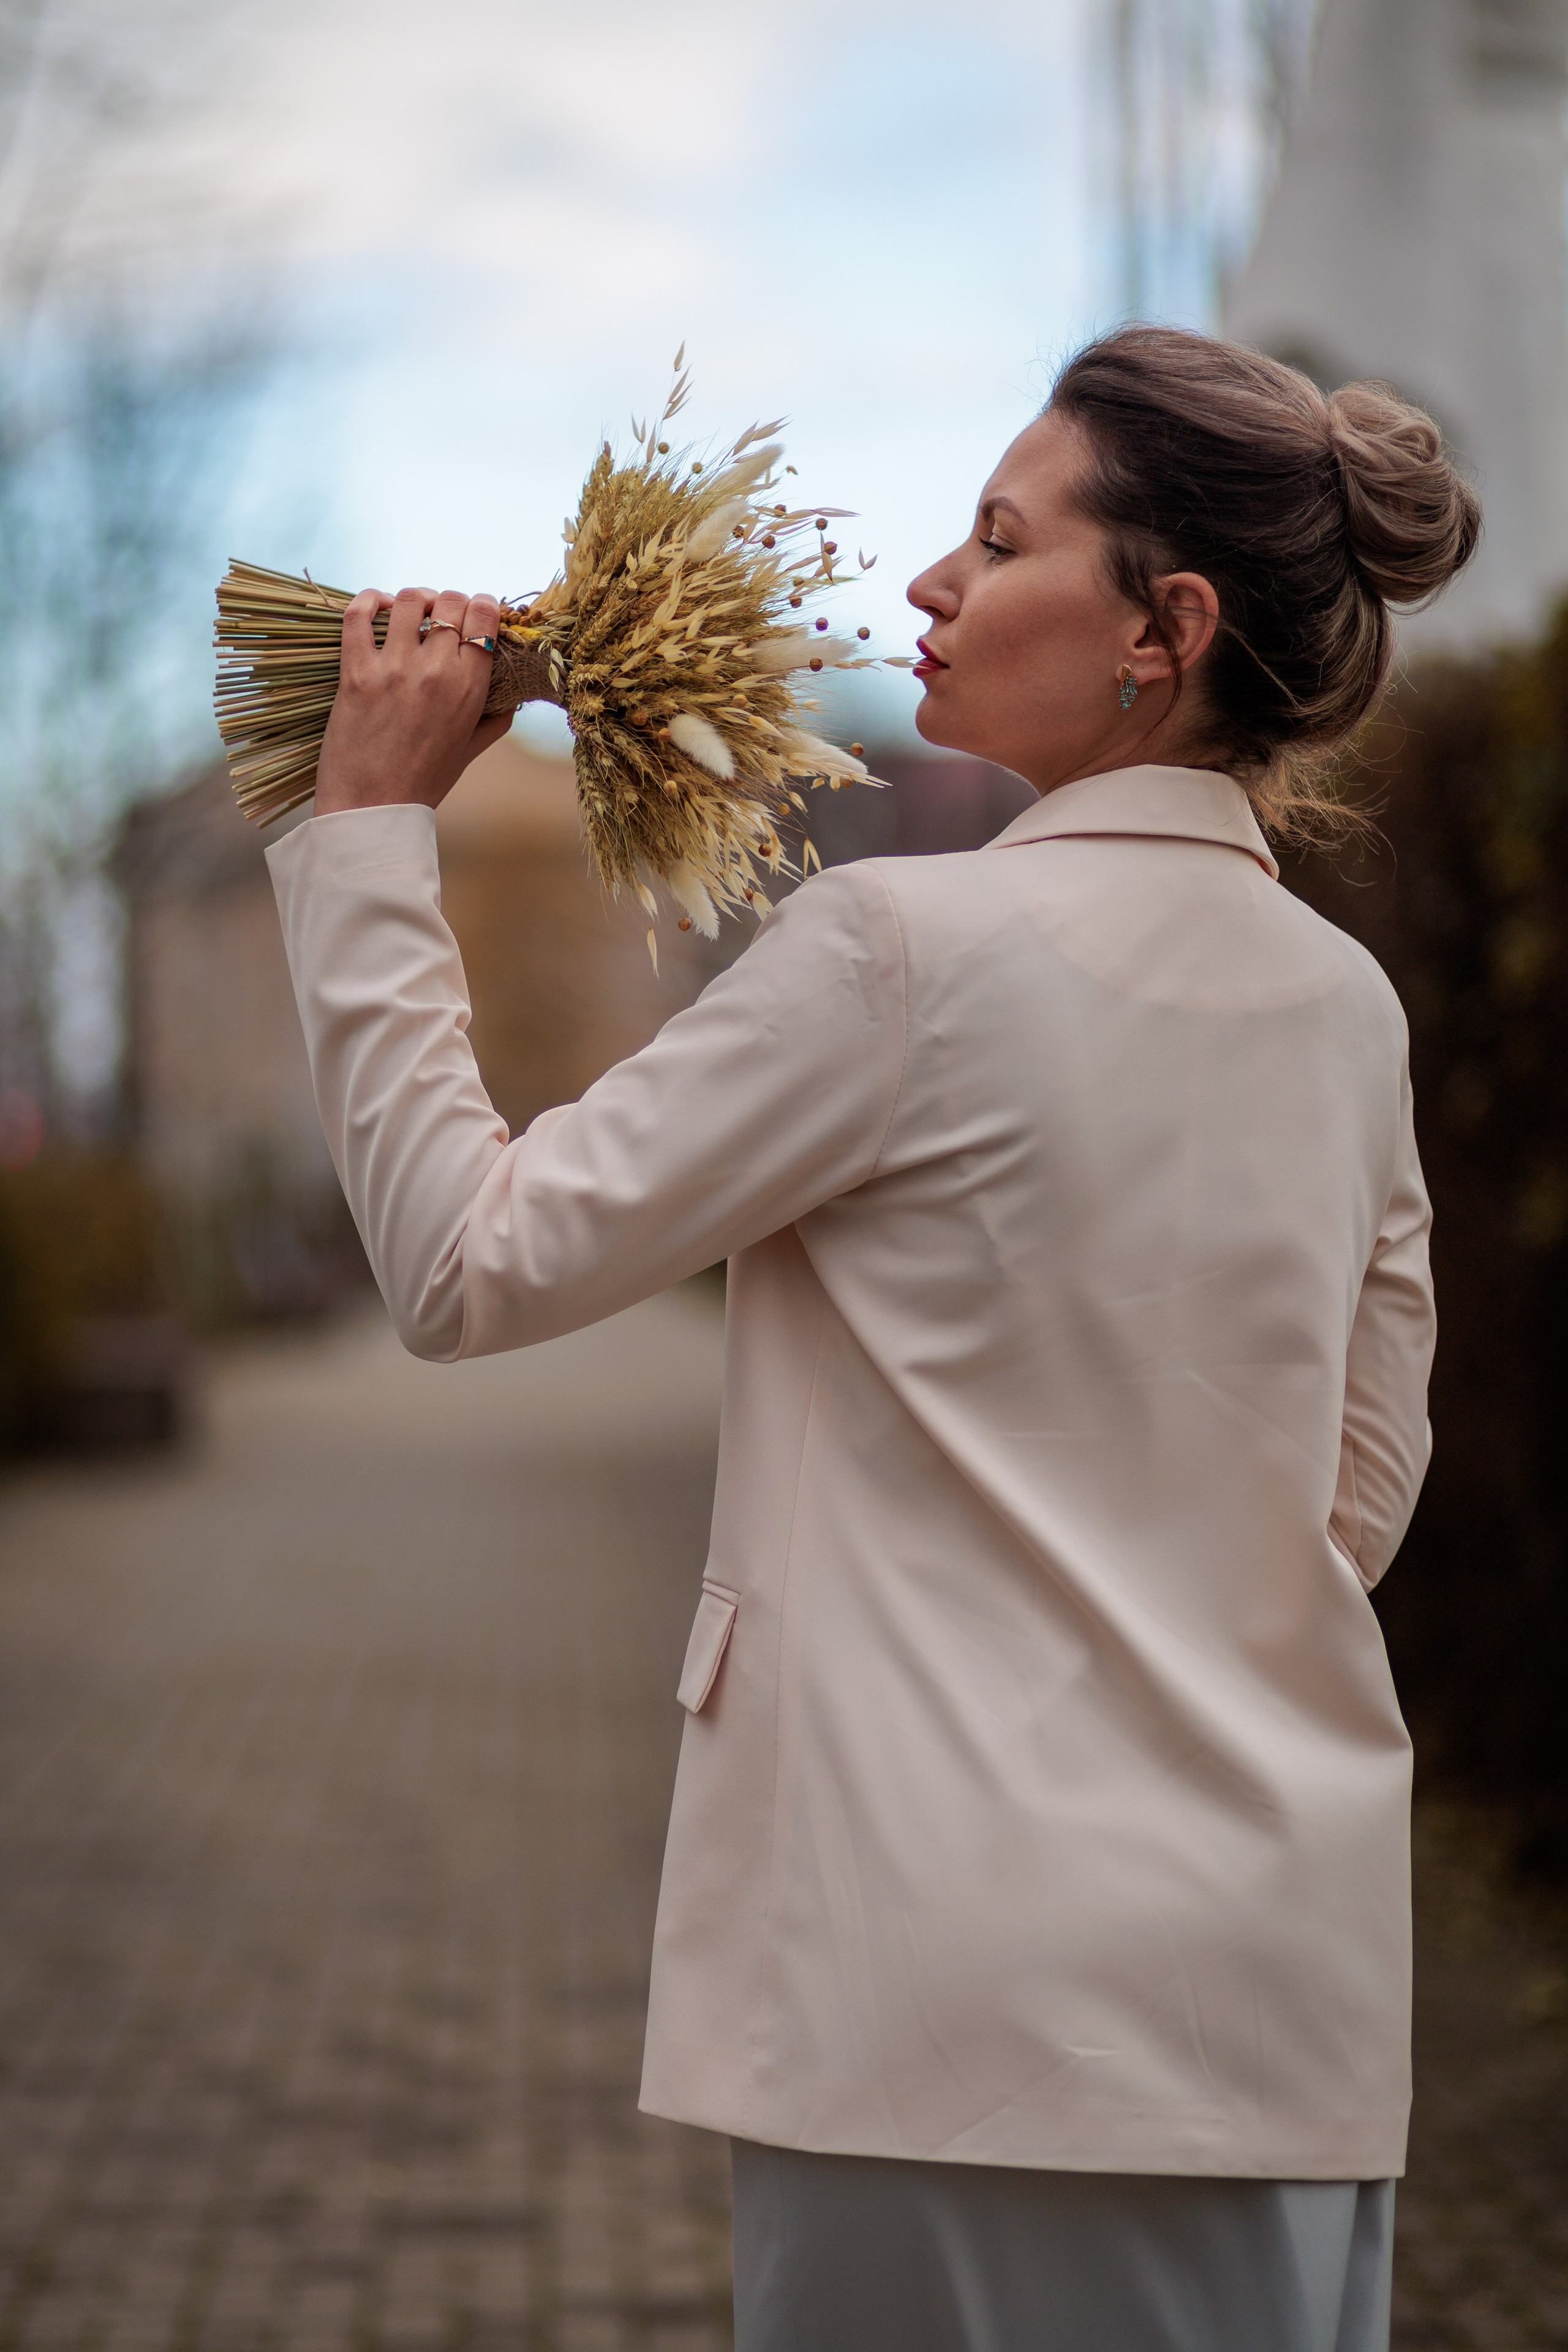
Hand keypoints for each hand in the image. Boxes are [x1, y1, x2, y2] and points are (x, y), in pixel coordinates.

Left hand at [313, 585, 514, 815]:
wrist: (372, 809)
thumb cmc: (423, 783)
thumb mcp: (471, 751)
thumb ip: (495, 719)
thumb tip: (512, 696)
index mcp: (470, 689)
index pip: (485, 618)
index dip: (484, 606)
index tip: (478, 614)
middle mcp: (435, 671)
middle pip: (451, 602)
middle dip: (453, 602)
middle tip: (445, 616)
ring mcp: (393, 668)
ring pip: (410, 600)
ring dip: (416, 599)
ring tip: (414, 611)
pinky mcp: (355, 671)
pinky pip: (359, 614)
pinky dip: (370, 600)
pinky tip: (379, 607)